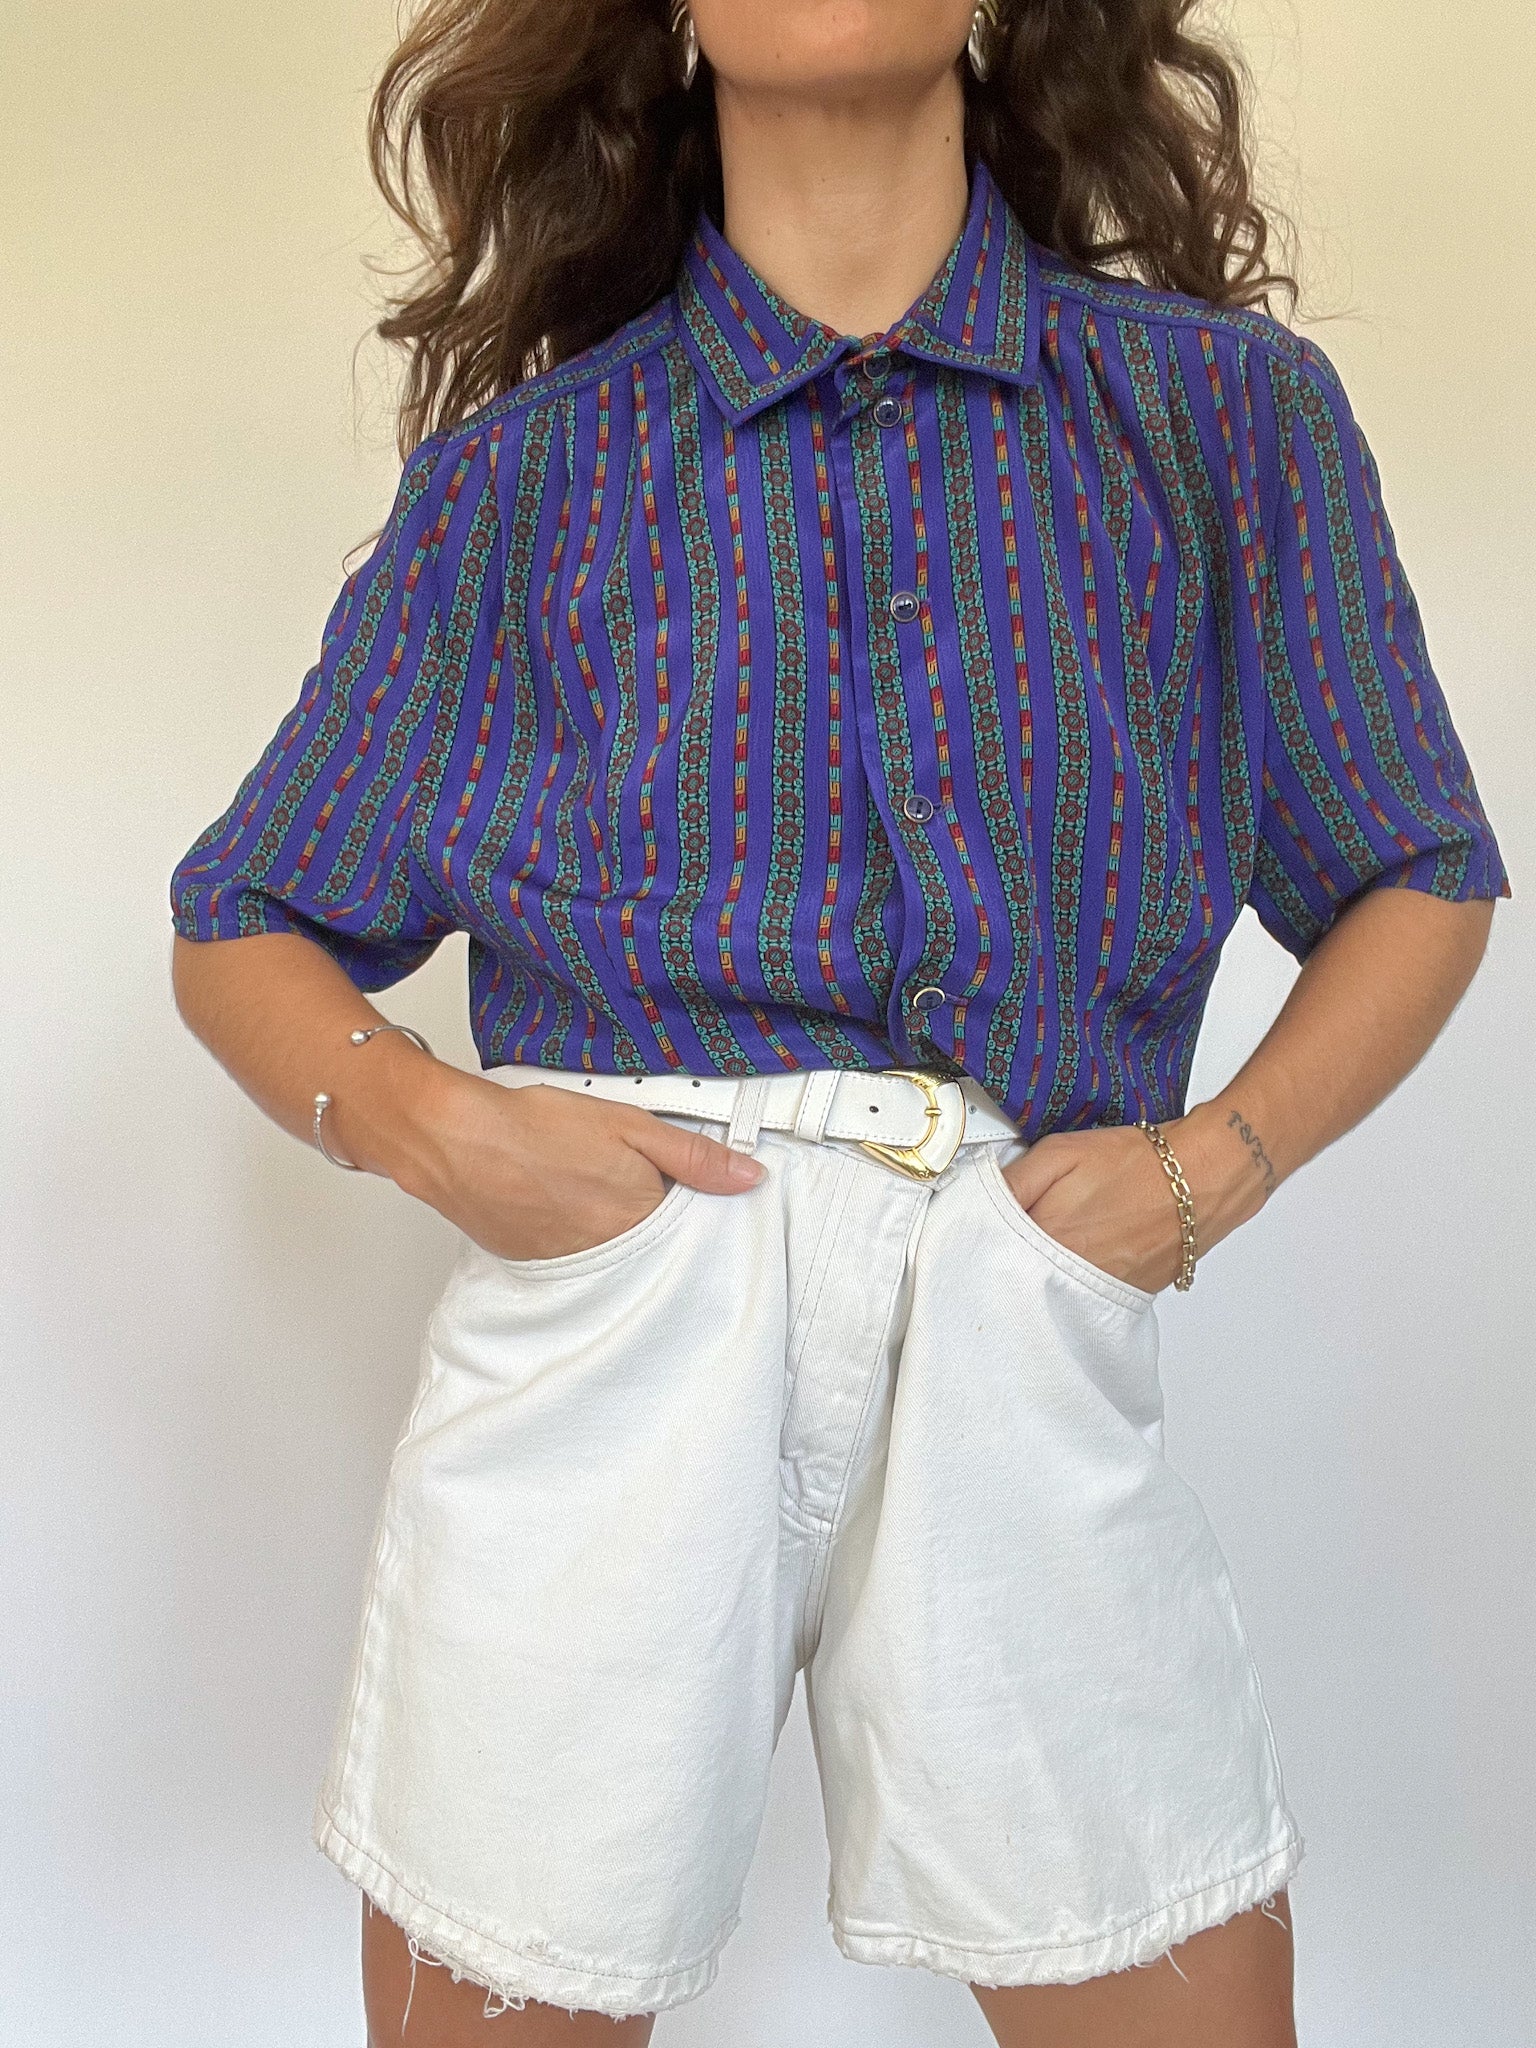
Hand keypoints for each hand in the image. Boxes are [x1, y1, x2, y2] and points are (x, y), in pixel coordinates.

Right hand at [383, 1068, 765, 1259]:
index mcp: (643, 1219)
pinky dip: (575, 1235)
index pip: (689, 1225)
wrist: (455, 1142)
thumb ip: (693, 1155)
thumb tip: (749, 1177)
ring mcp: (571, 1265)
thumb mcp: (629, 1125)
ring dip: (609, 1227)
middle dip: (649, 1216)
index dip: (686, 1200)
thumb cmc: (535, 1129)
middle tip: (619, 1177)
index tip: (678, 1183)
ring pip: (612, 1252)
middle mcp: (611, 1254)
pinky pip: (574, 1258)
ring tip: (585, 1185)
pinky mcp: (536, 1264)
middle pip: (651, 1243)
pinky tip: (560, 1201)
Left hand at [998, 1102, 1270, 1293]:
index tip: (967, 1224)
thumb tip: (976, 1199)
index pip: (985, 1251)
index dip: (973, 1234)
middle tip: (1006, 1229)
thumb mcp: (1059, 1153)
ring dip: (1031, 1269)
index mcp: (1045, 1240)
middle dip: (998, 1255)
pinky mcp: (1115, 1298)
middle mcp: (1065, 1277)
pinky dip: (1065, 1278)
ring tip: (1047, 1237)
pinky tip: (1073, 1252)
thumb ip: (1011, 1181)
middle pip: (1009, 1277)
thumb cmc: (1138, 1163)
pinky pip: (1073, 1295)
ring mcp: (1091, 1293)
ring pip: (1040, 1289)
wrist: (1202, 1179)